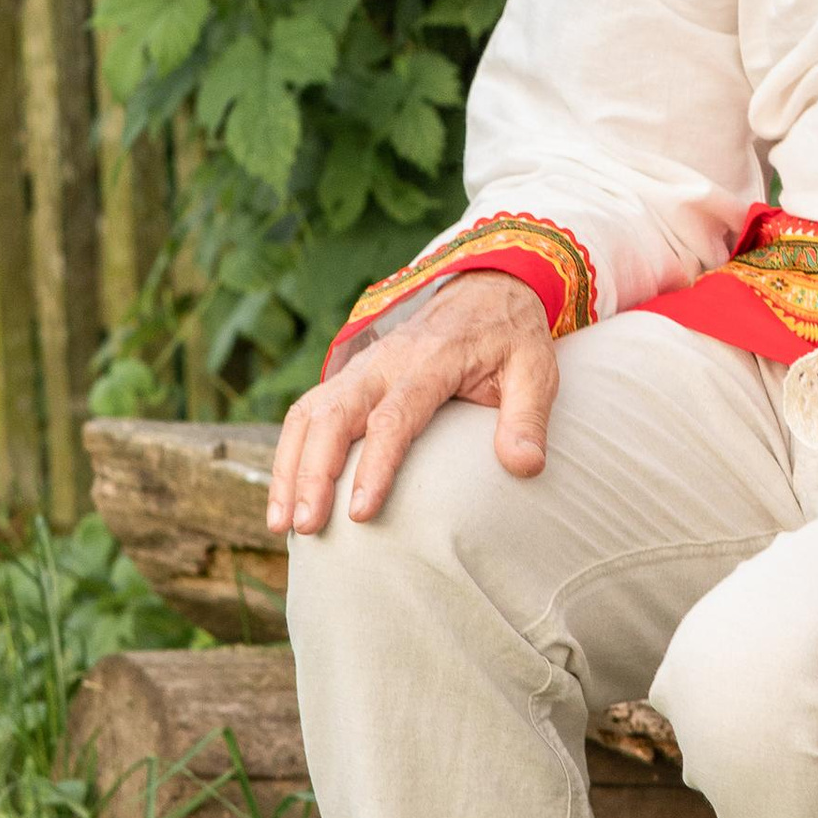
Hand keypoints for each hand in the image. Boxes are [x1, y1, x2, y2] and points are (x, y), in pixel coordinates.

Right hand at [266, 271, 555, 536]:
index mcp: (431, 361)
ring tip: (281, 523)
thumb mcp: (536, 370)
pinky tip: (285, 495)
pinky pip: (306, 411)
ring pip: (309, 413)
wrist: (484, 290)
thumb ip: (528, 418)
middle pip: (334, 414)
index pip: (394, 417)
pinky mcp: (349, 378)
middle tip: (304, 526)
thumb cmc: (509, 340)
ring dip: (289, 467)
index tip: (360, 513)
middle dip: (312, 472)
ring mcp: (361, 368)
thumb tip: (526, 467)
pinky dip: (289, 452)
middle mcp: (385, 363)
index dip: (374, 465)